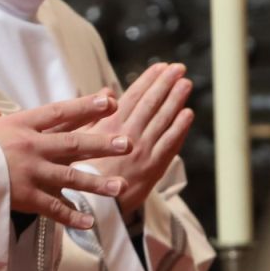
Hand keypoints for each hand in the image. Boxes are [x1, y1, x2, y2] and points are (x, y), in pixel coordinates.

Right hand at [0, 93, 134, 229]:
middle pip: (74, 143)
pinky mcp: (25, 197)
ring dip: (97, 183)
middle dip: (103, 143)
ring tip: (120, 186)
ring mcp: (31, 173)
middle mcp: (31, 146)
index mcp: (20, 124)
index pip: (59, 112)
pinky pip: (54, 209)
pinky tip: (90, 222)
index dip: (85, 106)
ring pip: (72, 177)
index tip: (110, 98)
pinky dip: (72, 217)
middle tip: (127, 142)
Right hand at [93, 63, 194, 214]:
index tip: (160, 66)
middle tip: (178, 68)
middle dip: (165, 83)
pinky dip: (179, 128)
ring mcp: (142, 151)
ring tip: (186, 83)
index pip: (133, 96)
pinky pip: (170, 144)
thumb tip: (107, 91)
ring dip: (176, 100)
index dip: (148, 80)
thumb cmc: (84, 169)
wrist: (91, 204)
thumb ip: (95, 113)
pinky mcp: (152, 167)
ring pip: (162, 120)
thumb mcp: (82, 137)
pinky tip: (187, 114)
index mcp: (109, 126)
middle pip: (150, 104)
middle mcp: (127, 135)